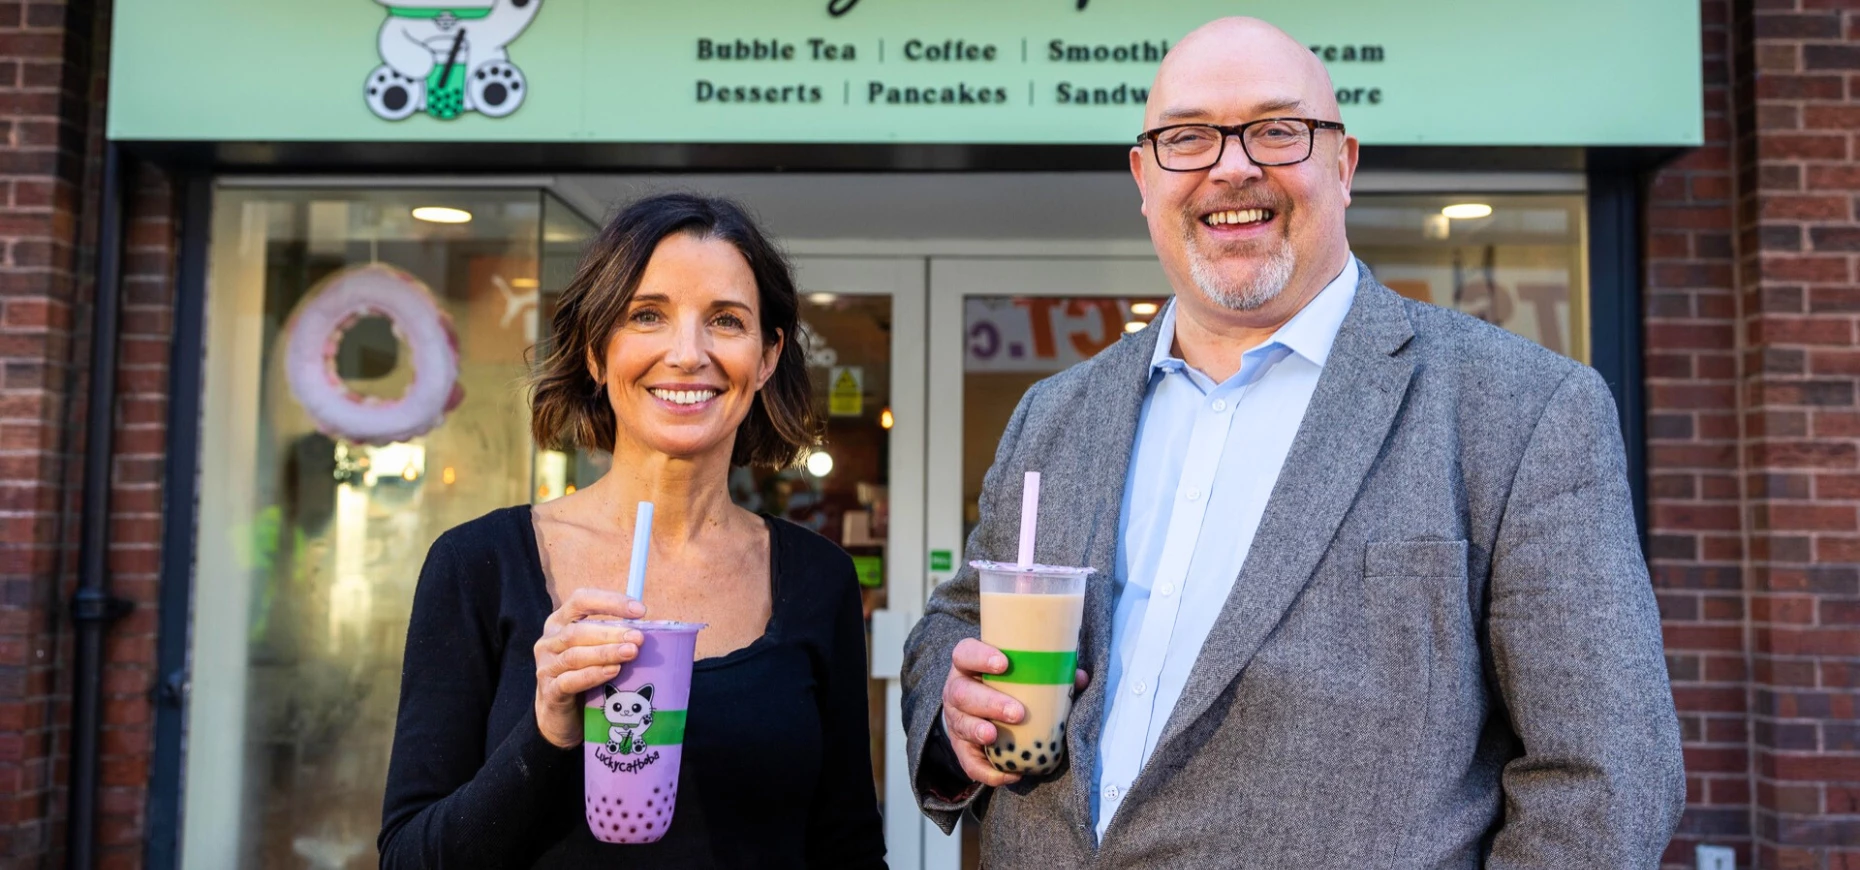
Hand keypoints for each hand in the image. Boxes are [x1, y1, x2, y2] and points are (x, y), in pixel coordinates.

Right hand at [533, 588, 646, 748]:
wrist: (563, 715)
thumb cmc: (585, 674)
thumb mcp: (597, 650)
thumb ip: (615, 636)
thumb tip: (654, 628)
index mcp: (560, 622)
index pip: (581, 600)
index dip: (610, 601)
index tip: (640, 611)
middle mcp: (549, 641)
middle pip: (578, 631)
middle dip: (611, 633)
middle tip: (638, 638)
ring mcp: (546, 666)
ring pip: (574, 655)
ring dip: (605, 653)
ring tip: (631, 653)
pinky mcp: (549, 691)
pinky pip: (570, 681)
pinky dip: (593, 675)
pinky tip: (613, 672)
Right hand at [939, 638, 1090, 787]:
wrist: (977, 708)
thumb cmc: (1005, 684)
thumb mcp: (1017, 672)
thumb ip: (1047, 672)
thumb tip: (1080, 678)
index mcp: (969, 666)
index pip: (965, 654)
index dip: (980, 657)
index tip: (1003, 663)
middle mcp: (957, 690)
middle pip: (962, 693)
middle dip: (989, 702)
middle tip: (1017, 712)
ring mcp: (956, 720)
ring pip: (961, 725)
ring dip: (979, 731)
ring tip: (995, 736)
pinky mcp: (960, 747)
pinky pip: (969, 762)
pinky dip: (988, 771)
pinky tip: (1009, 774)